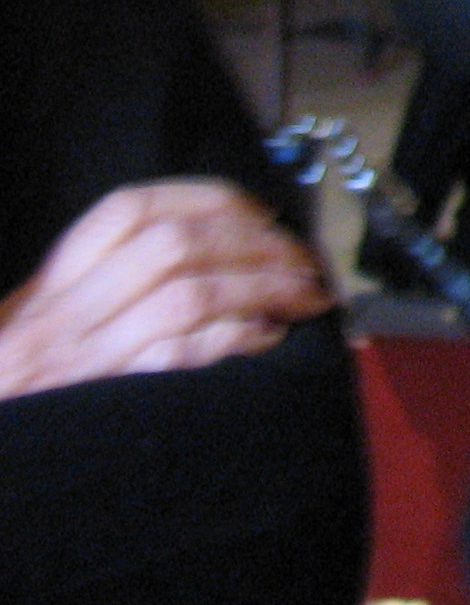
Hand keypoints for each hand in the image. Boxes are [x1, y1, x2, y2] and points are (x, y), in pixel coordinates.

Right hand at [0, 180, 330, 399]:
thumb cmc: (25, 377)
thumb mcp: (47, 313)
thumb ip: (112, 275)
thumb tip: (224, 243)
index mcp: (55, 277)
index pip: (131, 208)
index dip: (208, 200)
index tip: (261, 210)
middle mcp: (64, 309)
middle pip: (175, 246)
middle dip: (256, 244)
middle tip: (305, 258)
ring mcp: (84, 356)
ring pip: (189, 296)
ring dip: (263, 288)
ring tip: (306, 294)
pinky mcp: (104, 404)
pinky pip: (182, 356)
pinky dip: (235, 338)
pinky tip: (268, 337)